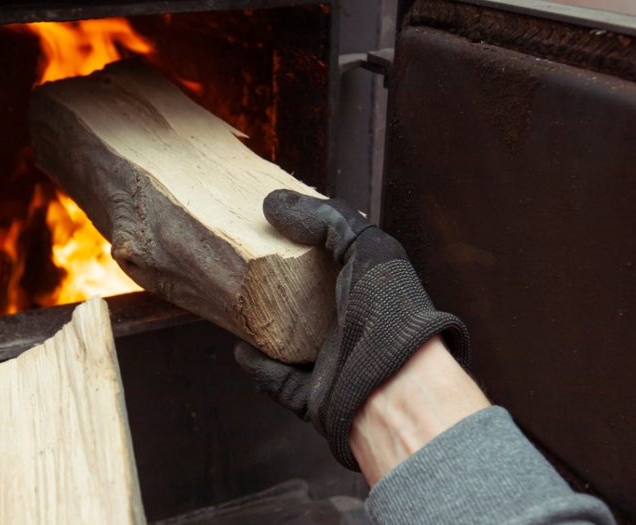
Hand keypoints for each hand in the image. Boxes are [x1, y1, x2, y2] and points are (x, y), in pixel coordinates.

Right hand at [235, 190, 470, 470]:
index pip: (338, 267)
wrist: (394, 383)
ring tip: (242, 309)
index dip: (310, 251)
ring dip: (267, 332)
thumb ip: (327, 220)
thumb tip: (275, 204)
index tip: (276, 235)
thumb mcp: (366, 246)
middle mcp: (355, 329)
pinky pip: (279, 383)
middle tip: (251, 271)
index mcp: (371, 293)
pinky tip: (242, 350)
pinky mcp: (315, 398)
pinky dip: (259, 368)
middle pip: (311, 308)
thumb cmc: (391, 313)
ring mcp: (335, 366)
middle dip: (283, 293)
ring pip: (292, 347)